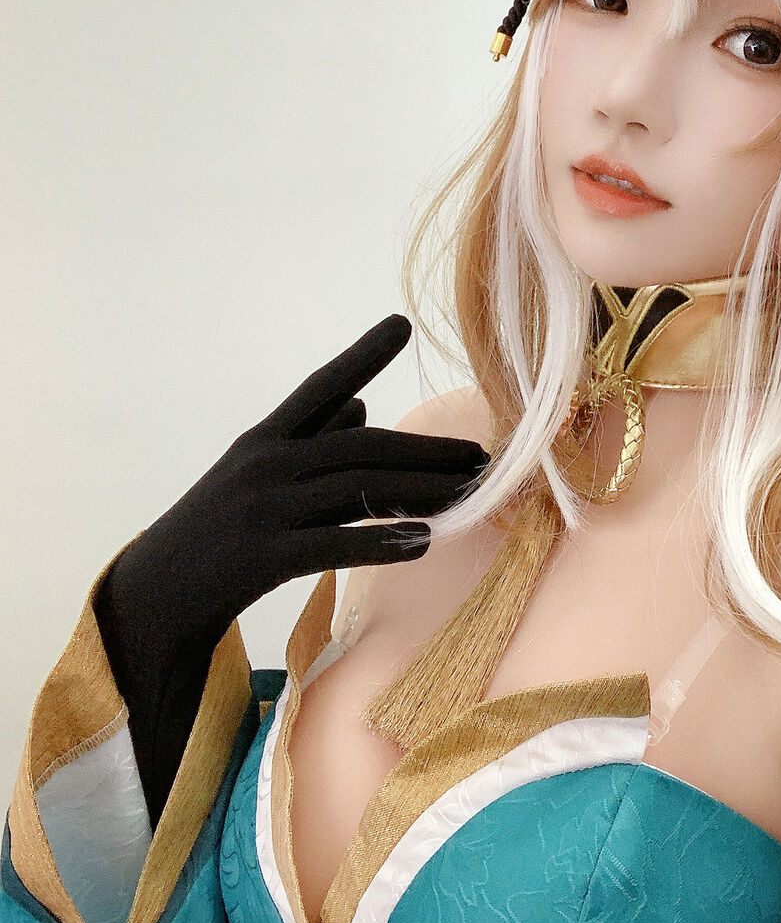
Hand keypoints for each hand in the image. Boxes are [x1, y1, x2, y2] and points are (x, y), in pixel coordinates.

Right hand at [94, 314, 488, 824]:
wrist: (155, 599)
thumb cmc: (217, 534)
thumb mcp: (256, 476)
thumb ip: (308, 438)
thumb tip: (363, 405)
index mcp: (263, 441)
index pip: (320, 388)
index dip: (361, 355)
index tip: (401, 323)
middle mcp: (265, 465)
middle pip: (359, 448)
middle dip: (425, 450)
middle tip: (482, 455)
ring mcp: (262, 509)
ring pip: (355, 491)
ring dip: (420, 491)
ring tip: (471, 493)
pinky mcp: (263, 557)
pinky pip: (332, 545)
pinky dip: (379, 540)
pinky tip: (421, 540)